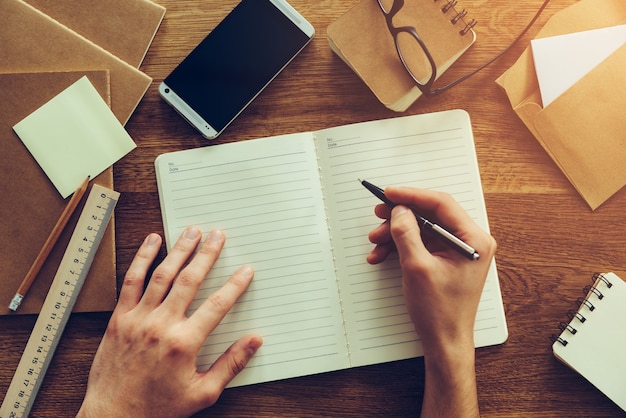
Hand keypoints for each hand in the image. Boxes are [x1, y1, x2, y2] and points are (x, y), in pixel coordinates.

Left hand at [78, 227, 261, 417]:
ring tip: (192, 232)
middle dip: (207, 255)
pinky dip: (142, 258)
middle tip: (218, 236)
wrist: (115, 416)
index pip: (217, 305)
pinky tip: (152, 242)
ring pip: (162, 275)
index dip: (234, 285)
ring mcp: (138, 318)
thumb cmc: (158, 408)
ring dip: (179, 250)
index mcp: (184, 343)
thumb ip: (231, 364)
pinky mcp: (119, 318)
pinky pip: (131, 281)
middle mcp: (161, 325)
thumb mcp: (203, 393)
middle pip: (190, 280)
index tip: (245, 270)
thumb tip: (255, 341)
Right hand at [366, 187, 495, 417]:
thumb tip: (399, 211)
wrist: (444, 341)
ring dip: (396, 233)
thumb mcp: (417, 268)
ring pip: (422, 228)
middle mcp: (469, 241)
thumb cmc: (440, 312)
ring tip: (376, 242)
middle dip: (400, 216)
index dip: (412, 195)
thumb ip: (407, 234)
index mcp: (473, 239)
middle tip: (379, 215)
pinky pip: (421, 243)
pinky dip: (401, 246)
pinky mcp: (446, 259)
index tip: (390, 193)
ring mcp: (458, 250)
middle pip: (430, 214)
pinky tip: (382, 255)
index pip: (441, 204)